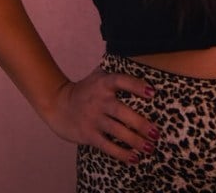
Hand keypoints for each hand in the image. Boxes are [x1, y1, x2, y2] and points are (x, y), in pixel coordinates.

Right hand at [44, 67, 159, 162]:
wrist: (59, 104)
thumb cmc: (86, 89)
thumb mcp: (98, 75)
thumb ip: (115, 70)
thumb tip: (137, 58)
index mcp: (103, 82)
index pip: (121, 81)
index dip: (137, 86)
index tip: (152, 93)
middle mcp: (99, 100)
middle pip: (122, 112)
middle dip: (141, 124)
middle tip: (157, 133)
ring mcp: (93, 118)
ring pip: (117, 131)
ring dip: (135, 141)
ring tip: (150, 147)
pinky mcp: (88, 134)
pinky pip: (107, 146)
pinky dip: (121, 153)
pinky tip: (134, 158)